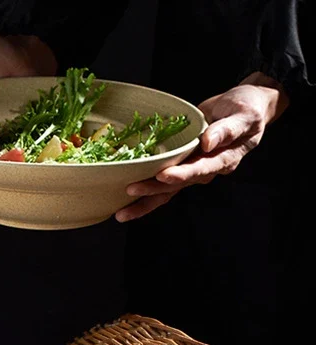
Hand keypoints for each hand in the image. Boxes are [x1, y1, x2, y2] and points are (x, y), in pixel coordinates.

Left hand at [116, 73, 288, 221]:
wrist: (244, 107)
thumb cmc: (247, 108)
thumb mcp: (244, 115)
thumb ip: (227, 129)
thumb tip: (207, 141)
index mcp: (223, 160)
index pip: (200, 170)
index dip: (182, 174)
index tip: (164, 175)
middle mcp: (205, 170)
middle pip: (176, 186)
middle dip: (152, 190)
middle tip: (130, 190)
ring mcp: (192, 169)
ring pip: (166, 191)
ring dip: (144, 202)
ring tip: (120, 214)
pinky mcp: (181, 164)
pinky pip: (162, 182)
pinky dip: (145, 191)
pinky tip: (124, 200)